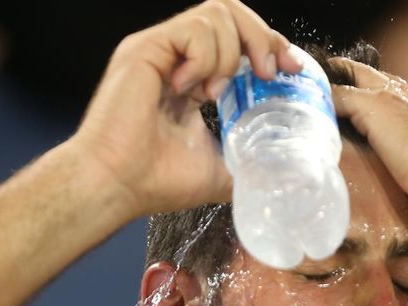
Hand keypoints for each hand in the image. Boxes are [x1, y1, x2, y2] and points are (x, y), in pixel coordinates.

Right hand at [68, 0, 302, 218]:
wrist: (116, 186)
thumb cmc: (153, 181)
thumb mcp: (218, 168)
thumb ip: (246, 158)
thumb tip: (278, 169)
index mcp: (191, 77)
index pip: (236, 38)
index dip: (269, 44)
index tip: (291, 68)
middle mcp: (175, 57)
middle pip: (230, 11)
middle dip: (261, 36)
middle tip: (268, 72)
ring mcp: (159, 50)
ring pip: (216, 13)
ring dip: (230, 53)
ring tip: (214, 93)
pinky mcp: (145, 49)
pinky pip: (194, 29)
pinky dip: (206, 58)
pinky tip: (190, 89)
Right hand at [330, 59, 407, 236]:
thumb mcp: (379, 114)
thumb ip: (349, 98)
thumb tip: (323, 96)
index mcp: (400, 91)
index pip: (355, 73)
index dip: (329, 76)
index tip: (305, 89)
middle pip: (368, 93)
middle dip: (342, 96)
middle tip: (314, 111)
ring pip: (379, 119)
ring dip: (357, 122)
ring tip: (332, 136)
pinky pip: (390, 147)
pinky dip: (373, 147)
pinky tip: (363, 161)